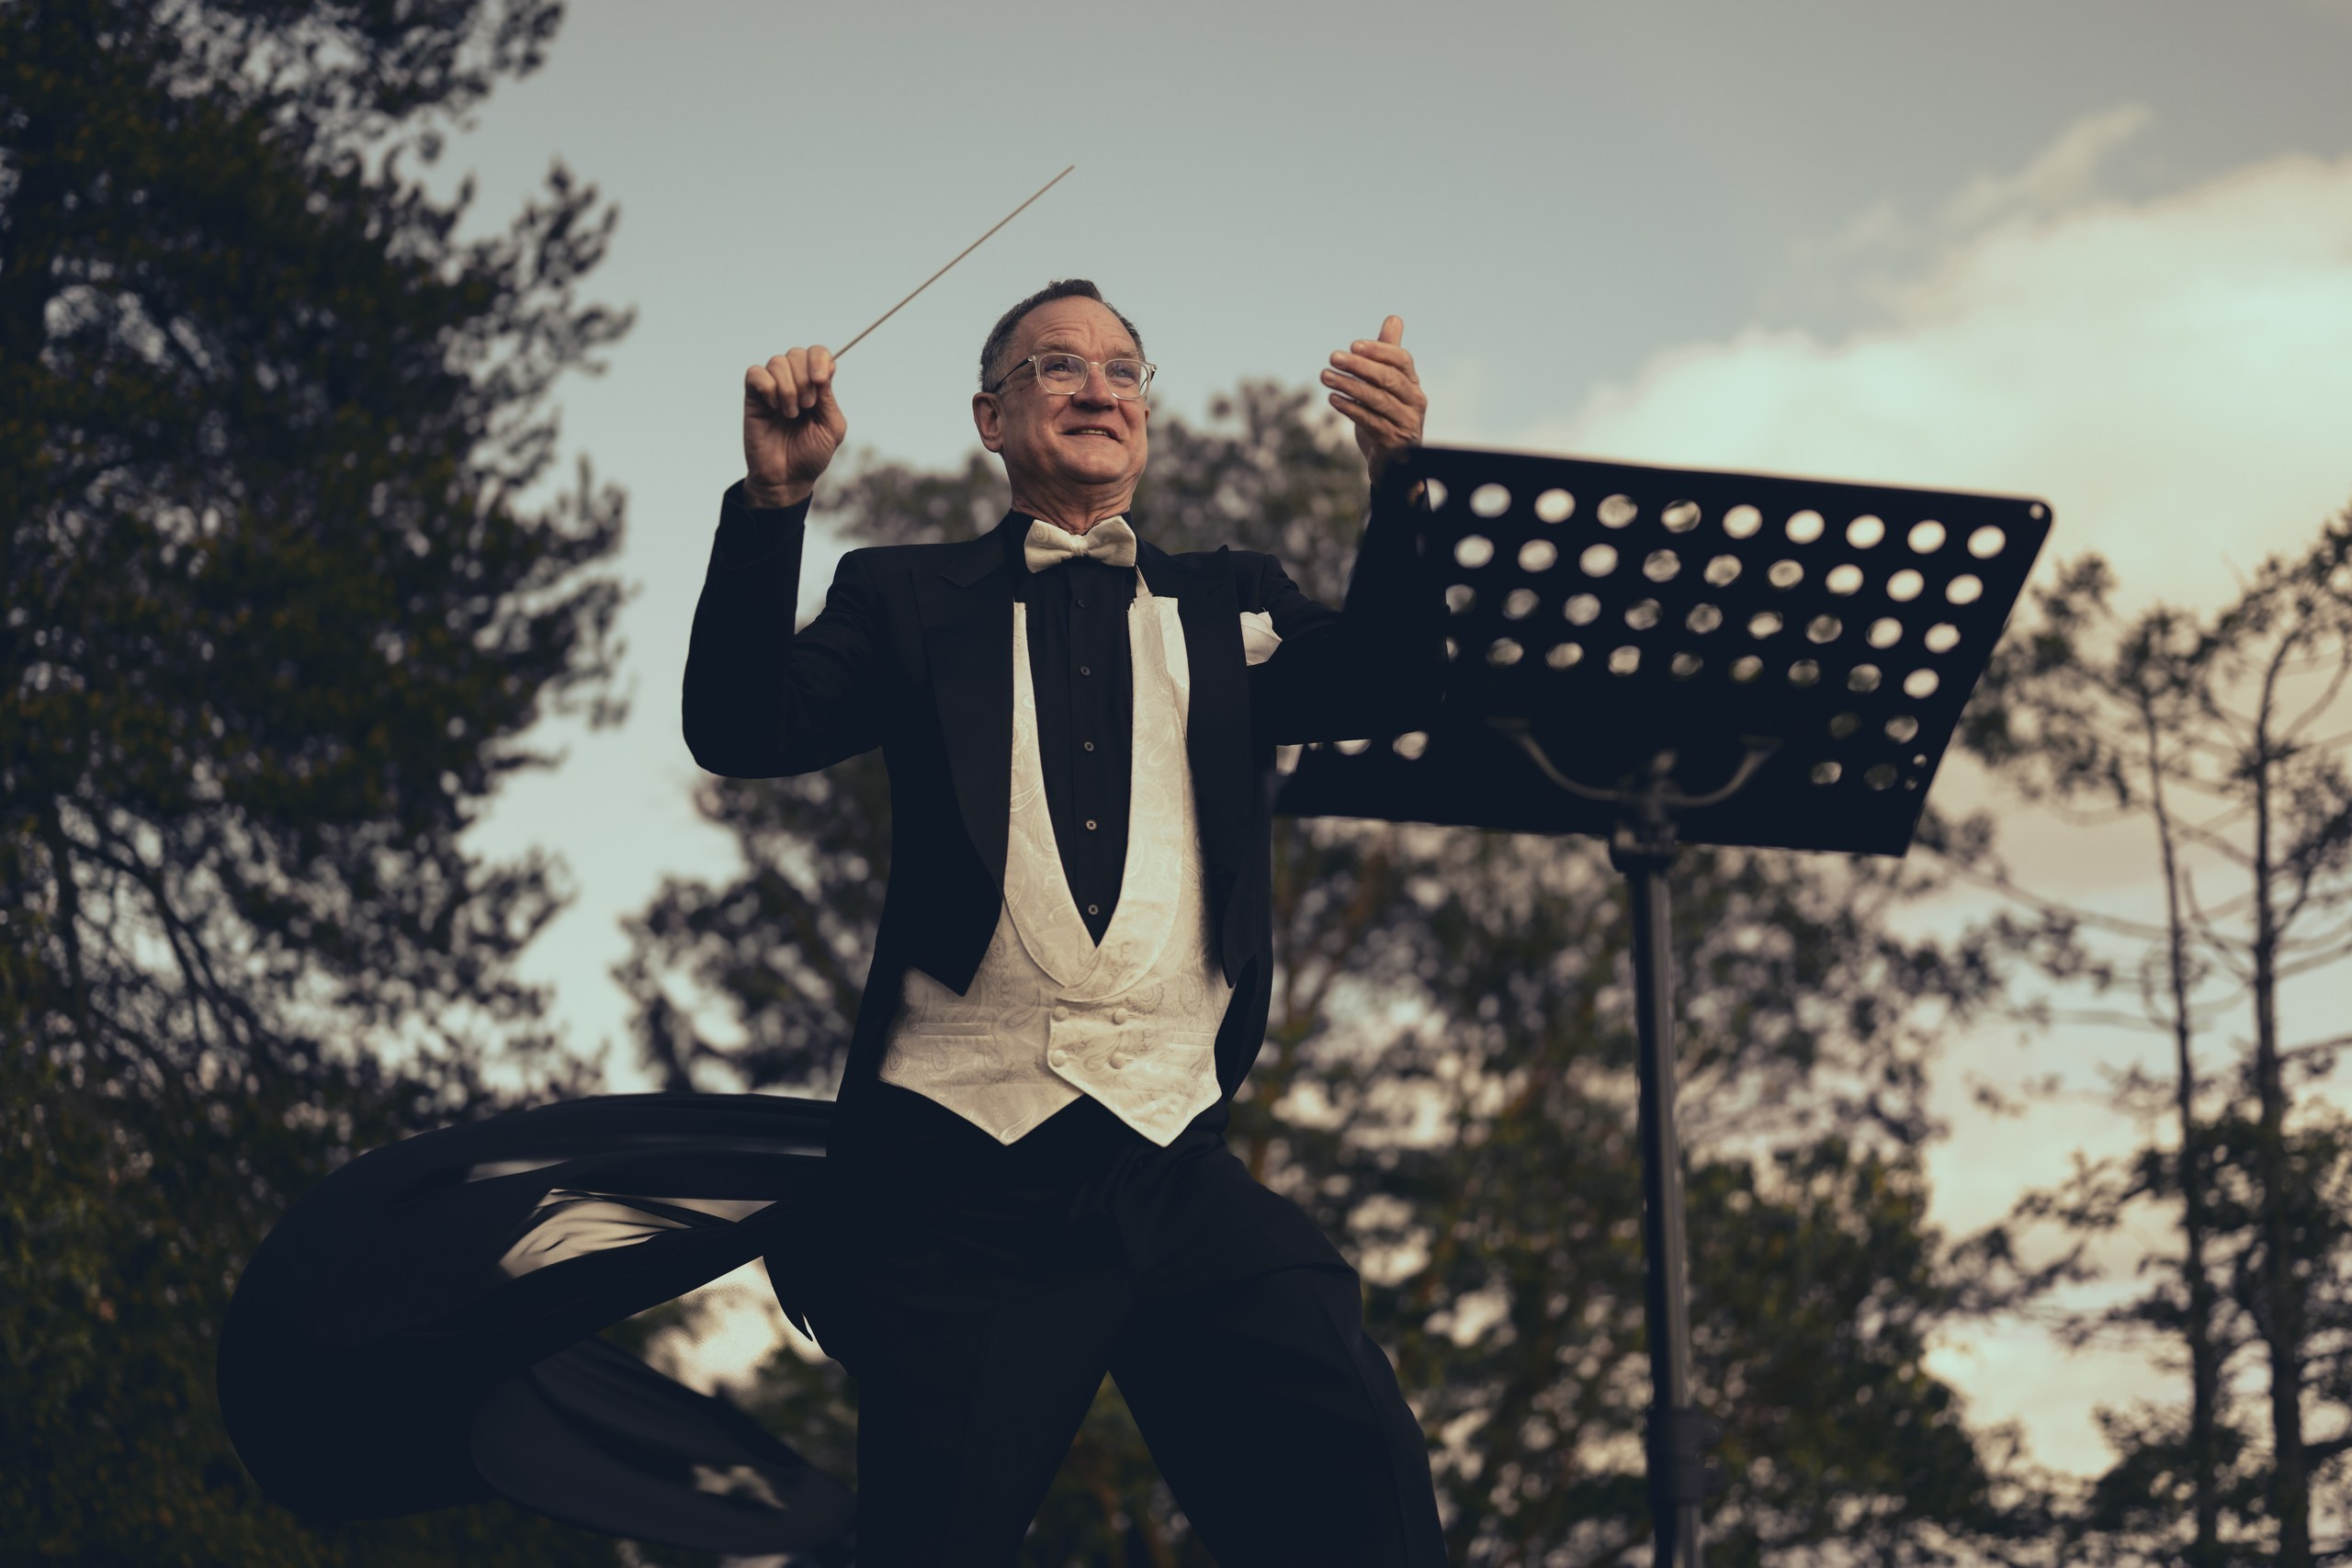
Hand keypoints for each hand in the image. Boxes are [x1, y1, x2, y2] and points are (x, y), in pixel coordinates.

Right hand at [742, 346, 846, 506]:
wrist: (786, 479)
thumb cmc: (810, 455)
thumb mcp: (831, 428)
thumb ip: (829, 398)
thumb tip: (824, 370)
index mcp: (816, 387)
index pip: (818, 353)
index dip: (819, 359)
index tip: (819, 380)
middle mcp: (794, 383)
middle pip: (797, 353)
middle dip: (804, 378)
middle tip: (807, 406)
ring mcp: (772, 389)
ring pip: (777, 361)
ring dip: (788, 387)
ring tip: (791, 413)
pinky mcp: (753, 397)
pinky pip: (755, 373)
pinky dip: (768, 387)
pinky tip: (773, 407)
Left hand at [1322, 316, 1425, 482]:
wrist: (1392, 462)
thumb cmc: (1387, 416)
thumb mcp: (1387, 385)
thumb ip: (1388, 353)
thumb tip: (1393, 319)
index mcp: (1413, 384)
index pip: (1401, 360)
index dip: (1379, 350)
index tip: (1353, 345)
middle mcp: (1414, 402)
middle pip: (1388, 378)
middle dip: (1359, 365)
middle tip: (1332, 357)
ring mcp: (1406, 423)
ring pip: (1377, 399)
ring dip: (1348, 385)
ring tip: (1325, 376)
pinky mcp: (1393, 442)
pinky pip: (1370, 421)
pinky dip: (1350, 409)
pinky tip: (1333, 399)